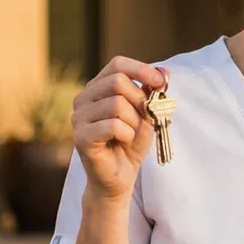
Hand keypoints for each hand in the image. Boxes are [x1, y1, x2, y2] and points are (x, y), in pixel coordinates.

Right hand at [72, 56, 167, 201]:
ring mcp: (78, 118)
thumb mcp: (146, 115)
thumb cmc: (130, 144)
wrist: (119, 178)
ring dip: (134, 121)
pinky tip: (124, 141)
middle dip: (140, 100)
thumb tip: (165, 71)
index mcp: (97, 88)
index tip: (161, 82)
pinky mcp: (80, 137)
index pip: (117, 65)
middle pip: (118, 82)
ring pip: (116, 104)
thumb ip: (151, 93)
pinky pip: (112, 125)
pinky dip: (127, 133)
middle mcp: (83, 99)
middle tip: (145, 118)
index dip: (141, 69)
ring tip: (131, 134)